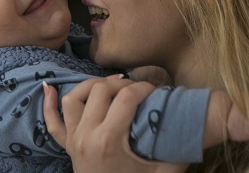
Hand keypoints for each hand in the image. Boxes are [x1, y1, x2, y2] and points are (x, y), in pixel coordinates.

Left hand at [43, 77, 187, 172]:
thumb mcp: (163, 172)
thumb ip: (180, 152)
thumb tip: (199, 129)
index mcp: (109, 140)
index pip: (126, 98)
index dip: (144, 88)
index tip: (155, 91)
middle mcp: (87, 135)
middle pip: (101, 90)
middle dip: (122, 84)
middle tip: (137, 89)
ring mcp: (74, 140)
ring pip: (75, 97)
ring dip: (92, 85)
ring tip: (111, 85)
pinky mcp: (67, 146)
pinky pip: (52, 122)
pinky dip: (49, 104)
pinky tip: (49, 87)